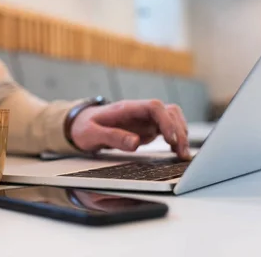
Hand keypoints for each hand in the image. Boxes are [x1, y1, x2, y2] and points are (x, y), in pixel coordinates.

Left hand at [69, 100, 189, 159]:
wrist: (78, 124)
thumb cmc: (84, 127)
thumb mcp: (91, 134)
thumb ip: (112, 137)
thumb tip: (135, 143)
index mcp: (126, 108)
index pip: (154, 107)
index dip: (166, 121)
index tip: (171, 139)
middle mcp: (139, 111)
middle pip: (168, 112)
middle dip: (179, 130)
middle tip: (181, 152)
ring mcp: (144, 119)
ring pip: (171, 119)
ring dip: (181, 134)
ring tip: (182, 154)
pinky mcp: (146, 128)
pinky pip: (166, 130)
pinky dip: (175, 139)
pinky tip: (177, 152)